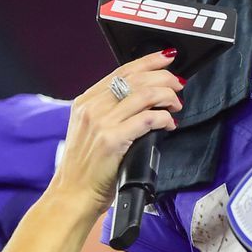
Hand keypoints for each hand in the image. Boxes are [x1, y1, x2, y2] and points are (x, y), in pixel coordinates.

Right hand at [52, 50, 183, 214]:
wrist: (73, 194)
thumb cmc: (86, 168)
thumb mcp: (90, 130)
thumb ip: (109, 111)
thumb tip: (143, 97)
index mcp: (85, 102)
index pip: (122, 71)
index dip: (149, 61)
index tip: (167, 58)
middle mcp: (92, 107)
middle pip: (136, 78)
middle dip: (164, 77)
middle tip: (178, 85)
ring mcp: (101, 122)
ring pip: (145, 94)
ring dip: (167, 96)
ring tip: (176, 105)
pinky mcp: (112, 139)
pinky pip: (147, 118)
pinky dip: (164, 118)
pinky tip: (169, 123)